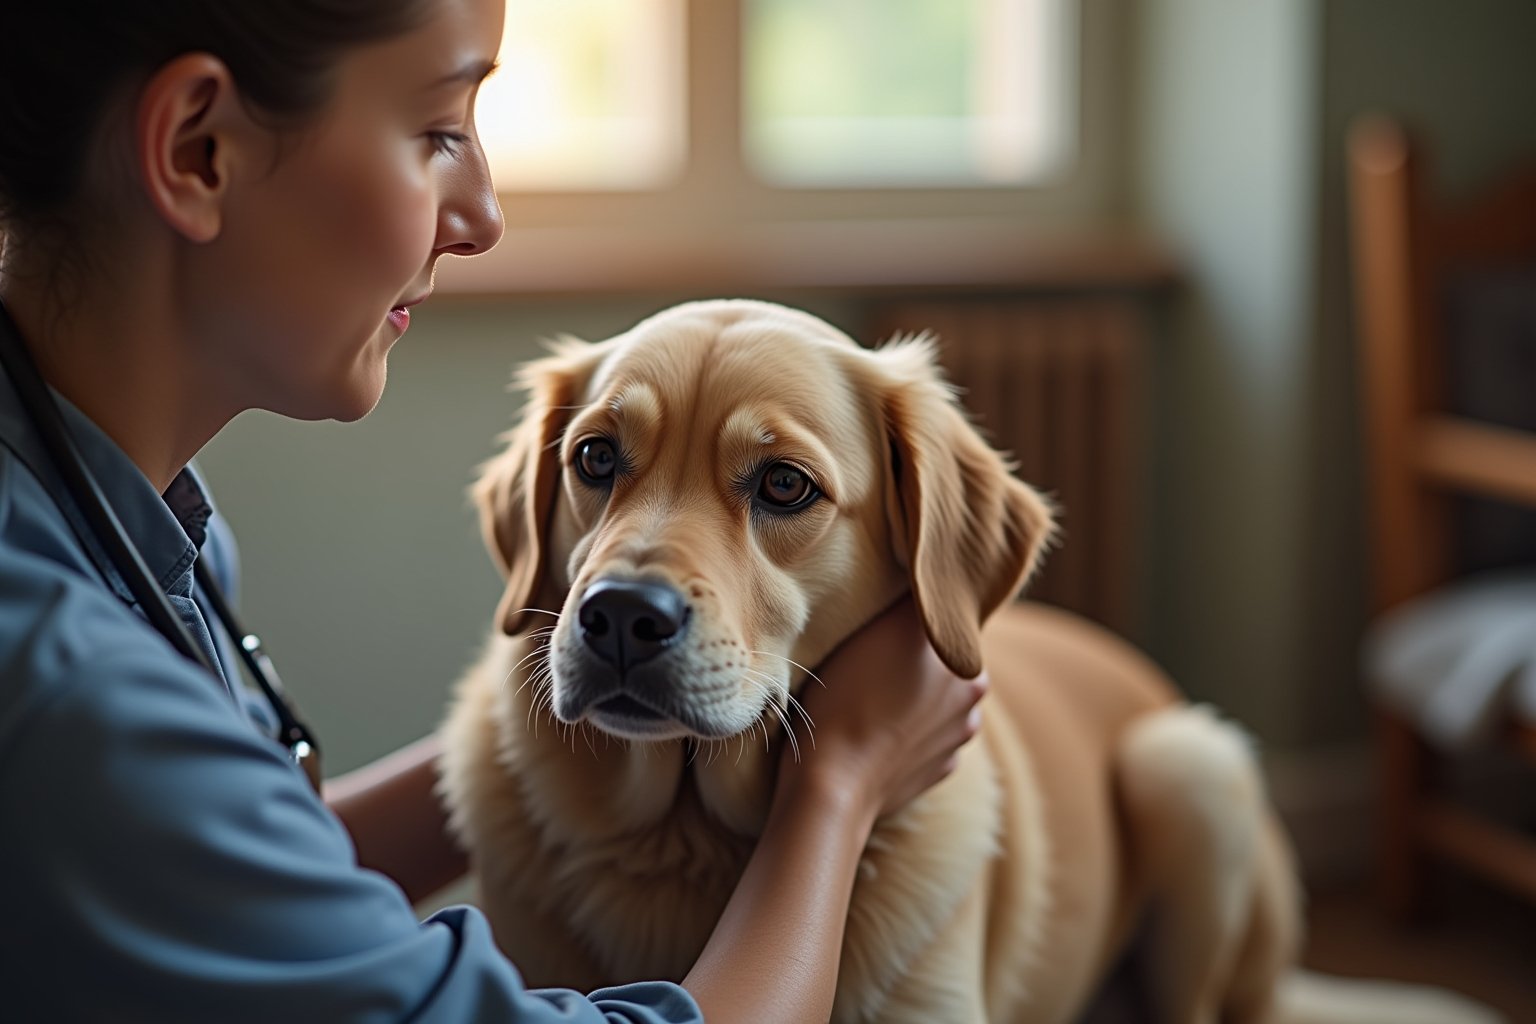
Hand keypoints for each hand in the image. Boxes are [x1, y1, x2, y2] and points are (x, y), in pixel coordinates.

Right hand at [781, 598, 986, 819]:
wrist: (833, 784)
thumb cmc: (848, 698)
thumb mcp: (879, 627)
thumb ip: (914, 602)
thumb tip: (928, 578)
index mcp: (967, 661)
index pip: (946, 623)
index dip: (916, 621)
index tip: (885, 625)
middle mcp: (972, 700)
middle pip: (943, 662)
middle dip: (917, 659)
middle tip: (873, 659)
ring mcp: (956, 740)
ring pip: (936, 701)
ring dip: (913, 697)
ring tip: (869, 698)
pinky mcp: (937, 771)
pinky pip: (925, 737)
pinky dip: (906, 732)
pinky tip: (874, 731)